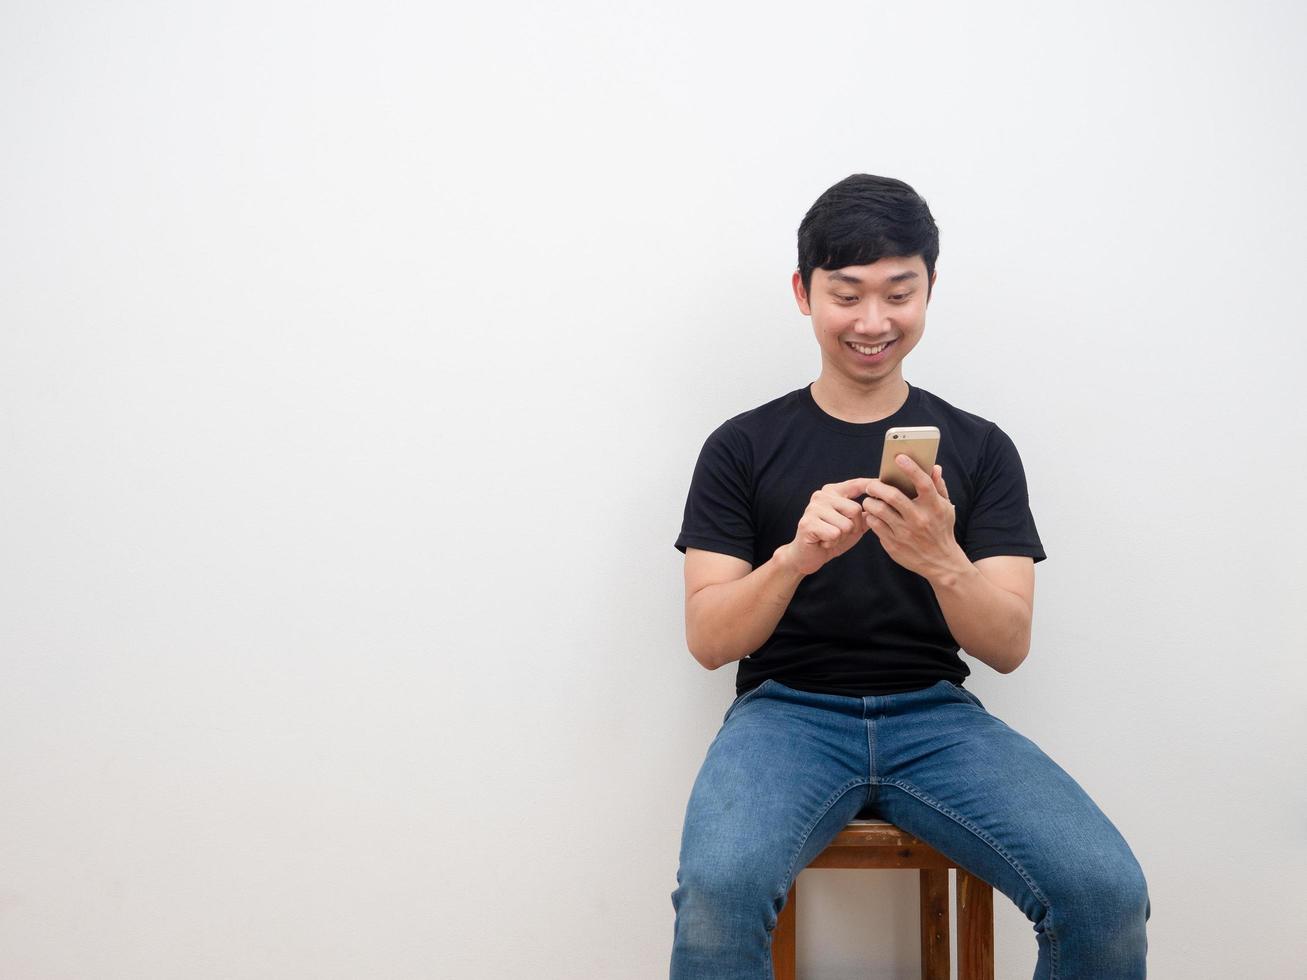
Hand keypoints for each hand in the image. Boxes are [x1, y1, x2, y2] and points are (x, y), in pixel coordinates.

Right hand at [776, 477, 876, 575]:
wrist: (806, 556)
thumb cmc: (831, 538)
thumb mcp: (853, 525)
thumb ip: (866, 514)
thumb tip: (887, 504)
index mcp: (833, 492)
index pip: (856, 484)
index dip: (872, 485)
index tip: (884, 483)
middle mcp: (821, 495)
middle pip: (855, 509)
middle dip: (853, 527)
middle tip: (839, 533)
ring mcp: (813, 508)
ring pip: (846, 524)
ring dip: (842, 537)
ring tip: (830, 537)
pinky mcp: (808, 523)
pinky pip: (835, 534)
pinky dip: (832, 543)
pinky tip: (823, 542)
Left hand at [862, 455, 964, 580]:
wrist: (941, 563)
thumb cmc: (942, 529)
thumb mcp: (946, 508)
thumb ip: (939, 487)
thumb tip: (935, 467)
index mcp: (934, 507)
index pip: (923, 483)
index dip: (911, 468)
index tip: (899, 457)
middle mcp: (919, 519)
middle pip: (893, 496)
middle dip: (877, 486)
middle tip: (872, 485)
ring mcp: (905, 533)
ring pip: (878, 510)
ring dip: (870, 501)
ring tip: (870, 499)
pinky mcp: (893, 545)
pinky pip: (874, 525)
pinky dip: (870, 516)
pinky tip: (872, 514)